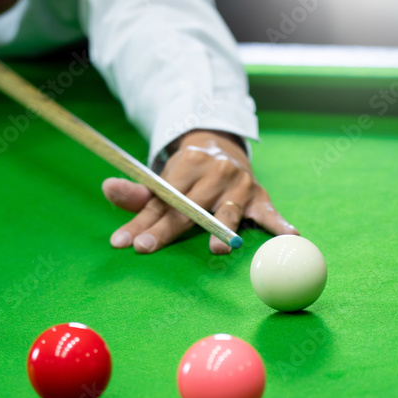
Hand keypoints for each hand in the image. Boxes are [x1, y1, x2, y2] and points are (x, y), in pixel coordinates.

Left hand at [103, 130, 297, 254]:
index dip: (140, 222)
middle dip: (165, 230)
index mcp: (186, 165)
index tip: (122, 242)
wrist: (223, 148)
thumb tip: (107, 189)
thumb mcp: (161, 180)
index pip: (161, 200)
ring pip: (227, 211)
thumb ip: (137, 192)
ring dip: (222, 230)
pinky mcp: (261, 196)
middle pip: (187, 209)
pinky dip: (280, 224)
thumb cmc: (185, 176)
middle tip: (146, 247)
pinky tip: (290, 236)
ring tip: (217, 249)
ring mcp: (239, 185)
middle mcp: (214, 173)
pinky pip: (271, 213)